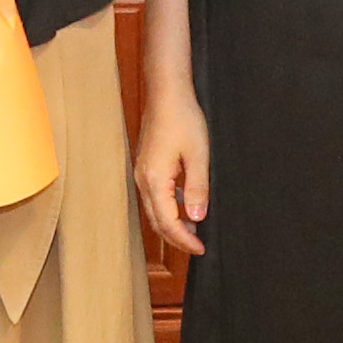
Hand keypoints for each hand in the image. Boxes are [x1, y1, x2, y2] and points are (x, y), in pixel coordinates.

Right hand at [135, 87, 211, 257]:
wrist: (167, 94)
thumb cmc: (182, 119)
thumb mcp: (198, 156)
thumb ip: (197, 189)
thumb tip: (197, 217)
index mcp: (155, 180)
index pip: (168, 222)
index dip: (184, 239)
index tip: (200, 249)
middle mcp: (144, 180)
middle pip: (157, 221)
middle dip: (176, 238)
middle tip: (197, 247)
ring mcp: (142, 173)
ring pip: (154, 211)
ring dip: (172, 225)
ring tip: (193, 231)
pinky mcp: (146, 167)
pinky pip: (154, 197)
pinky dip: (168, 209)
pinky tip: (184, 207)